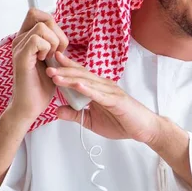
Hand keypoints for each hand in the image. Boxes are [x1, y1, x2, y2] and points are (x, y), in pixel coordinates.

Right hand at [8, 9, 69, 123]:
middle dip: (57, 32)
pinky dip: (47, 50)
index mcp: (26, 39)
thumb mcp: (52, 60)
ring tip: (50, 59)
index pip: (38, 13)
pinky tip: (45, 62)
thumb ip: (54, 43)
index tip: (58, 45)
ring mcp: (19, 47)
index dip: (53, 24)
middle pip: (41, 15)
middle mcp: (20, 40)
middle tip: (57, 52)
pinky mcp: (21, 57)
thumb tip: (60, 30)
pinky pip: (37, 40)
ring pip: (42, 27)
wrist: (30, 106)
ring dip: (54, 43)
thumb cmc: (42, 86)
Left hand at [46, 52, 161, 143]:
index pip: (79, 75)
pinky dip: (87, 89)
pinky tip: (76, 86)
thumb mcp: (92, 121)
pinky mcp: (117, 101)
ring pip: (87, 82)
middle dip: (63, 70)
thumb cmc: (122, 122)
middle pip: (81, 75)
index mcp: (98, 88)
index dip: (65, 68)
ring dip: (70, 78)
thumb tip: (57, 110)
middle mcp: (104, 86)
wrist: (144, 129)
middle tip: (47, 66)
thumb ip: (75, 115)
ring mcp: (111, 92)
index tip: (50, 62)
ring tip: (55, 75)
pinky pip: (99, 94)